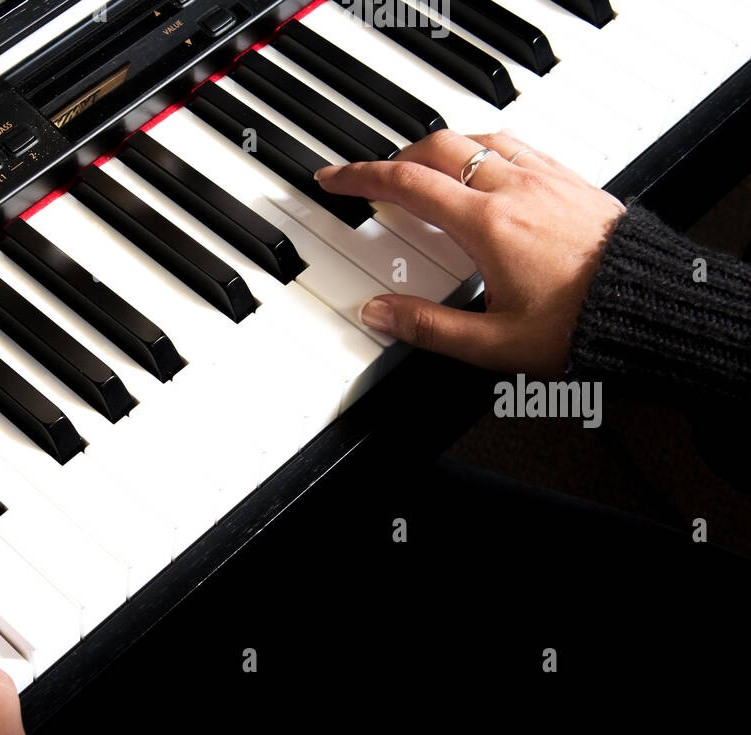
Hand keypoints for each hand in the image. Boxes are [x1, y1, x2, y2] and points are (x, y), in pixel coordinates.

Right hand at [317, 129, 625, 375]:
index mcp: (487, 226)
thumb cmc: (582, 327)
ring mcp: (546, 179)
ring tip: (422, 168)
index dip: (362, 179)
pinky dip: (483, 148)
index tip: (336, 180)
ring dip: (440, 148)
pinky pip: (517, 145)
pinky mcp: (571, 180)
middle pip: (438, 148)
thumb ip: (427, 327)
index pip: (407, 186)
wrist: (651, 308)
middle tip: (374, 179)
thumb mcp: (492, 344)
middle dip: (395, 159)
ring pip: (478, 138)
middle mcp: (515, 190)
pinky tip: (483, 168)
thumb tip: (378, 312)